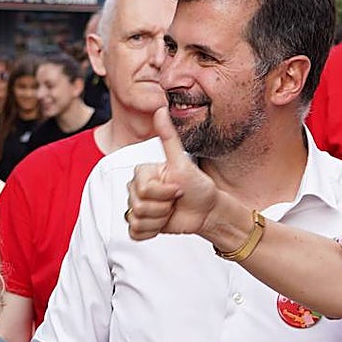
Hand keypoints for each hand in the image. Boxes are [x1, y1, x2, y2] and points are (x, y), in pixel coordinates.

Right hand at [126, 107, 218, 240]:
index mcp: (142, 173)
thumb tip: (160, 109)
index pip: (142, 189)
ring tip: (171, 211)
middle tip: (176, 201)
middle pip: (137, 205)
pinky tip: (164, 223)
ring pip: (137, 219)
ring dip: (160, 219)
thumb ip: (168, 137)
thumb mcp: (183, 162)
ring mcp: (137, 207)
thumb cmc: (197, 186)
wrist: (206, 211)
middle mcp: (136, 189)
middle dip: (163, 207)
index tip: (178, 189)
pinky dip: (152, 231)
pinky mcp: (141, 225)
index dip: (164, 193)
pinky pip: (135, 232)